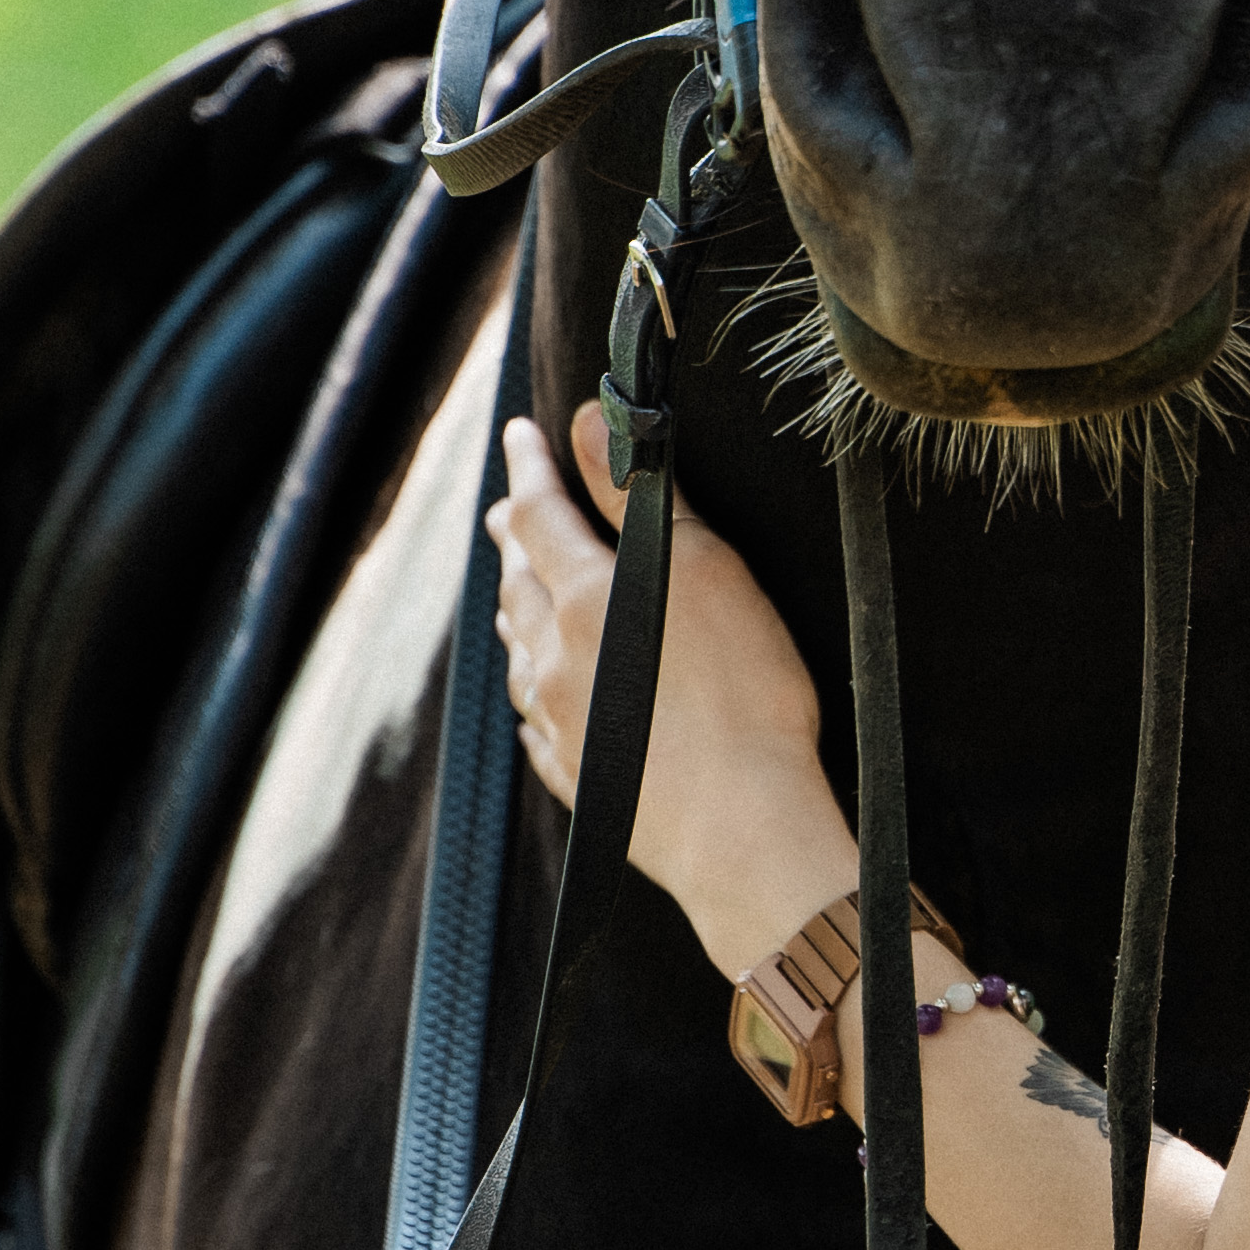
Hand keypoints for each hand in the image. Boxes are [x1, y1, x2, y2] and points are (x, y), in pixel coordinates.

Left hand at [489, 408, 851, 965]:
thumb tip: (586, 422)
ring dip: (516, 611)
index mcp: (584, 596)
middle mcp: (556, 657)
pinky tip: (540, 700)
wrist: (742, 826)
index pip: (537, 512)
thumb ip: (635, 494)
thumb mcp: (702, 568)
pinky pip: (538, 722)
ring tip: (513, 592)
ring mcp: (561, 722)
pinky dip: (534, 690)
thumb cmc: (744, 691)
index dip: (528, 466)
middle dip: (513, 537)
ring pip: (521, 652)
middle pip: (519, 582)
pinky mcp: (578, 777)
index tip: (519, 432)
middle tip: (506, 510)